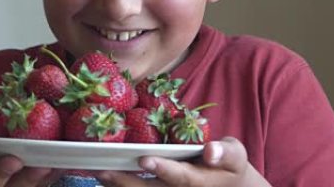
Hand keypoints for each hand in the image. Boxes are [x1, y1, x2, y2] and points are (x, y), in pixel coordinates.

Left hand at [95, 137, 270, 186]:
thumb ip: (225, 152)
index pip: (181, 178)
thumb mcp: (236, 155)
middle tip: (103, 170)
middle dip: (126, 183)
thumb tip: (210, 150)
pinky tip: (105, 180)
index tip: (145, 160)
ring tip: (97, 174)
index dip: (163, 170)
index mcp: (201, 182)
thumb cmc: (228, 166)